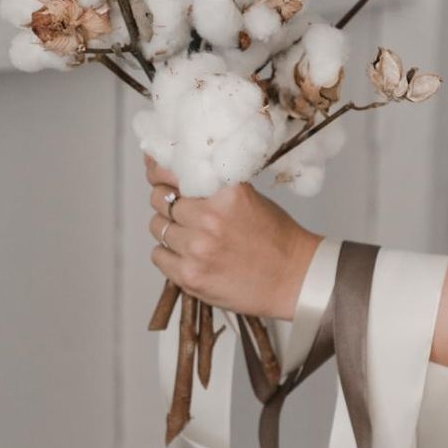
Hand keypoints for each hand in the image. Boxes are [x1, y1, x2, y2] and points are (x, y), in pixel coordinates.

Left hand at [145, 156, 321, 319]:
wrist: (294, 278)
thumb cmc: (275, 237)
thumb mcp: (247, 197)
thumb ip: (212, 186)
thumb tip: (174, 173)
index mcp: (224, 193)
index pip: (171, 173)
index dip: (157, 170)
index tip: (153, 169)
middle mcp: (208, 218)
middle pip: (159, 199)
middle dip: (166, 202)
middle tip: (180, 210)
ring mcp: (197, 249)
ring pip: (157, 227)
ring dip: (168, 228)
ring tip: (190, 235)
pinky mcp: (190, 276)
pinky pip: (158, 255)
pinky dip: (167, 254)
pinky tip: (187, 254)